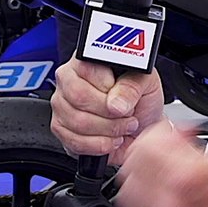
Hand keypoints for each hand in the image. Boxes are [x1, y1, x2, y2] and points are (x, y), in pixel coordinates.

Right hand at [49, 58, 164, 164]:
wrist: (143, 125)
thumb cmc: (142, 99)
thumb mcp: (146, 83)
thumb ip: (132, 86)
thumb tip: (115, 103)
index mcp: (87, 61)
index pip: (86, 71)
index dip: (108, 88)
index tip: (123, 98)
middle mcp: (69, 80)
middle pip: (78, 97)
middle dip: (109, 113)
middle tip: (127, 115)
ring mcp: (62, 105)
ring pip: (76, 121)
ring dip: (107, 130)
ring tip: (122, 127)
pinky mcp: (61, 129)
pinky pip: (74, 141)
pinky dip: (99, 145)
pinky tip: (111, 139)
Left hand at [113, 67, 207, 206]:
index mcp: (188, 176)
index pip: (146, 144)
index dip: (164, 130)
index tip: (182, 132)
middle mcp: (174, 203)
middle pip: (132, 167)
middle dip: (152, 151)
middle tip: (174, 148)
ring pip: (131, 196)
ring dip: (145, 177)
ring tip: (169, 170)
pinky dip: (151, 203)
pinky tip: (176, 194)